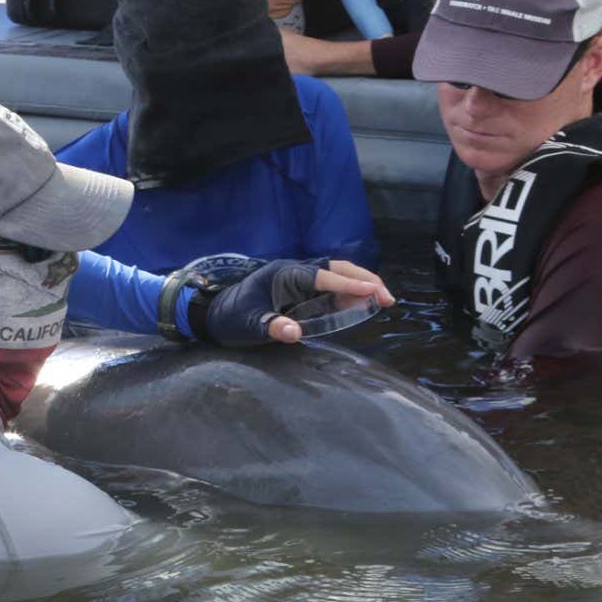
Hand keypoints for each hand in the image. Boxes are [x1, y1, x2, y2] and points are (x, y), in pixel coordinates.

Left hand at [203, 259, 393, 346]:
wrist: (214, 314)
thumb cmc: (231, 318)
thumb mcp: (248, 325)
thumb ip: (271, 327)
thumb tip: (294, 333)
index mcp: (283, 274)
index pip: (323, 277)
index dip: (348, 284)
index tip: (373, 292)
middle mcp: (294, 272)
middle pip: (336, 269)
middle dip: (364, 280)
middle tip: (387, 299)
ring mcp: (298, 280)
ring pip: (336, 275)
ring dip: (360, 284)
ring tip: (383, 300)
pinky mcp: (299, 291)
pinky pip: (329, 288)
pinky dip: (348, 293)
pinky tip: (362, 304)